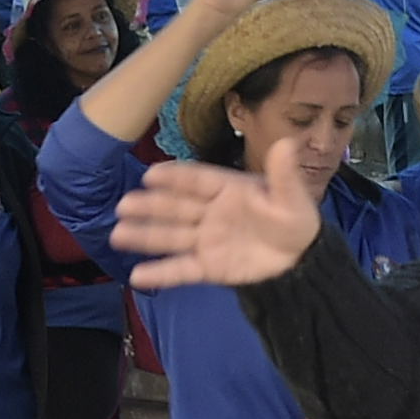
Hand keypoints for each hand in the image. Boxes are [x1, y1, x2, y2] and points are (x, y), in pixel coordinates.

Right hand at [111, 144, 325, 289]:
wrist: (301, 259)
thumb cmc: (295, 221)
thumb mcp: (292, 198)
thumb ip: (283, 174)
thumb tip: (286, 142)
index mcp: (226, 188)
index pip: (196, 180)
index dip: (175, 178)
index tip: (150, 175)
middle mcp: (210, 212)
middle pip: (176, 207)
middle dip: (150, 206)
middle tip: (124, 206)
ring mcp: (206, 239)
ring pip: (171, 236)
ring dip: (145, 235)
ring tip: (118, 235)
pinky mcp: (208, 266)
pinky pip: (181, 269)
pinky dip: (161, 273)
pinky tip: (137, 276)